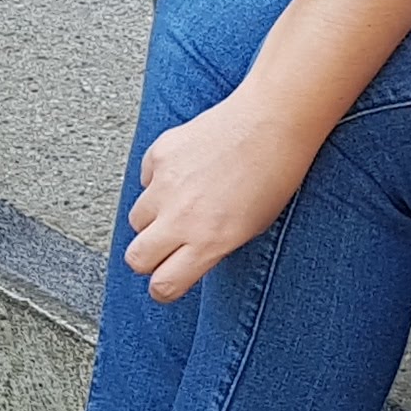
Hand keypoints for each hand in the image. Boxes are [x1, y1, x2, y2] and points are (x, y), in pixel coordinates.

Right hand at [124, 88, 326, 303]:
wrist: (272, 122)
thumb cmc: (274, 174)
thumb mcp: (252, 227)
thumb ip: (212, 246)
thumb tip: (185, 257)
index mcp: (210, 241)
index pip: (164, 285)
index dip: (164, 288)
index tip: (168, 281)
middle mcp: (182, 217)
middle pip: (136, 258)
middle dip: (149, 258)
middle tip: (166, 247)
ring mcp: (166, 185)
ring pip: (136, 220)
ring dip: (152, 219)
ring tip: (183, 203)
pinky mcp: (159, 155)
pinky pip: (145, 181)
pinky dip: (158, 182)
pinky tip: (186, 172)